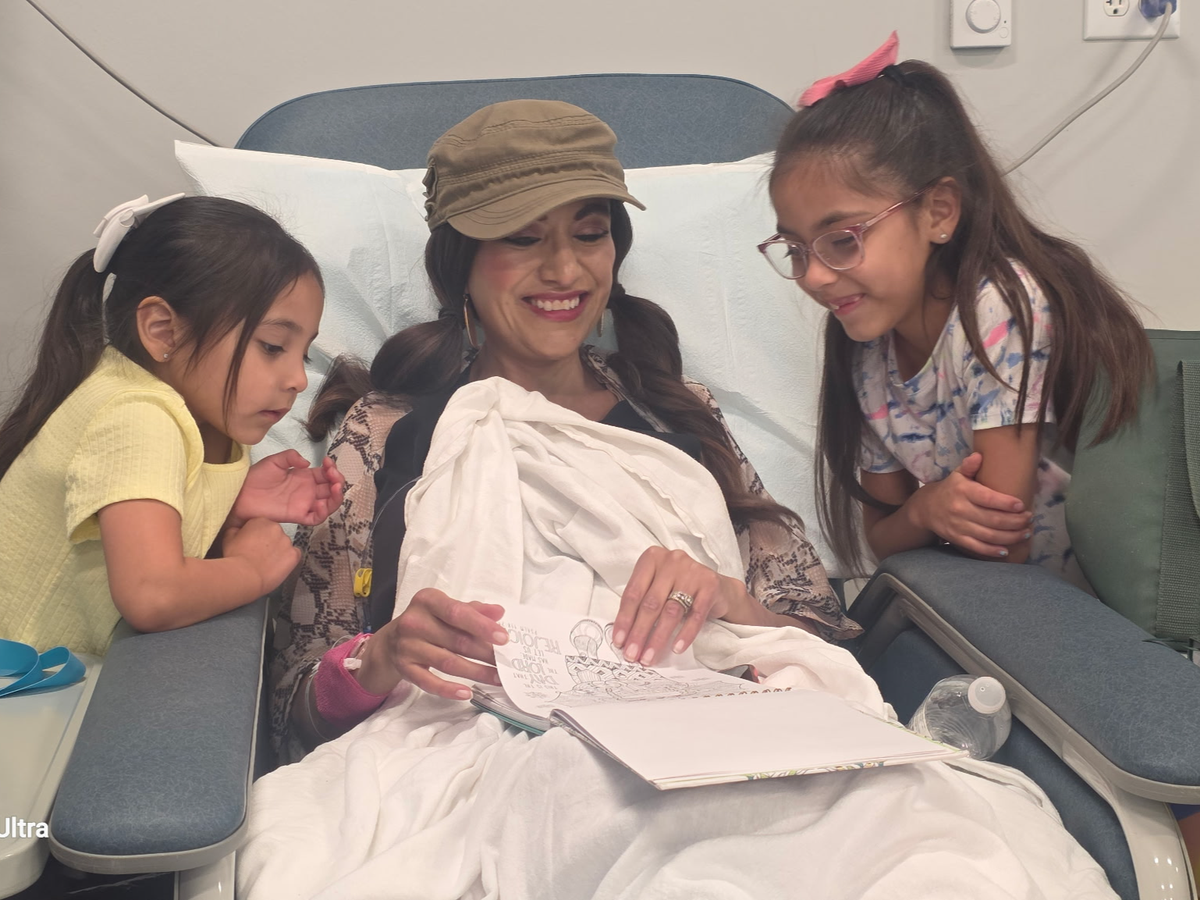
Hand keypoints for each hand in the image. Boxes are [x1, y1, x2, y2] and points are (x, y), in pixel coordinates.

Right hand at [221, 517, 300, 594]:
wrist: (244, 575)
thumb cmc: (235, 557)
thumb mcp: (228, 537)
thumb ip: (236, 530)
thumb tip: (239, 530)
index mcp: (261, 521)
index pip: (262, 525)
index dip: (257, 536)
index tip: (253, 544)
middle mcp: (276, 528)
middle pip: (275, 534)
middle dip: (269, 543)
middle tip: (260, 554)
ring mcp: (287, 541)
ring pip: (284, 545)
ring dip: (278, 551)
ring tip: (267, 563)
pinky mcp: (293, 555)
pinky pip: (294, 555)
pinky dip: (288, 560)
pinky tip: (278, 566)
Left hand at [230, 451, 345, 526]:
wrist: (241, 494)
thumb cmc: (256, 477)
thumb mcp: (274, 461)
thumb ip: (290, 456)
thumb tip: (308, 462)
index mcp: (304, 477)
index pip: (326, 474)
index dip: (331, 469)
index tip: (328, 462)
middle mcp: (307, 491)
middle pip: (331, 489)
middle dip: (337, 480)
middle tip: (333, 474)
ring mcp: (304, 504)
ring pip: (328, 504)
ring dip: (336, 496)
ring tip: (335, 487)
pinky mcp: (298, 516)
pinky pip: (316, 518)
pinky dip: (324, 513)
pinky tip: (322, 503)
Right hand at [356, 588, 508, 699]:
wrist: (391, 641)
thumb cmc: (428, 621)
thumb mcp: (446, 608)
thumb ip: (473, 610)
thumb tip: (499, 612)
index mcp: (428, 601)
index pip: (458, 613)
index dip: (482, 626)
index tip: (504, 638)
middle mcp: (414, 622)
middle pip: (456, 640)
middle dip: (485, 653)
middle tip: (507, 663)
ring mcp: (407, 646)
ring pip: (447, 662)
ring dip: (476, 672)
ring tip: (497, 678)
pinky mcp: (405, 668)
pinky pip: (429, 682)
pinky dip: (448, 689)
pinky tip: (467, 693)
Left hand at [611, 547, 760, 667]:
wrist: (717, 587)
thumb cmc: (679, 588)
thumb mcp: (657, 587)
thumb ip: (641, 603)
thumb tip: (624, 636)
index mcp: (652, 558)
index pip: (633, 592)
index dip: (624, 619)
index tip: (618, 642)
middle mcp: (671, 560)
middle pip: (651, 603)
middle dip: (639, 633)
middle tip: (632, 654)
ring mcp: (692, 571)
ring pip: (671, 611)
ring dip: (658, 638)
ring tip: (649, 657)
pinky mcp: (710, 585)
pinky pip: (695, 614)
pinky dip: (685, 634)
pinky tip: (677, 649)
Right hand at [914, 452, 1032, 557]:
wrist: (926, 508)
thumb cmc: (950, 489)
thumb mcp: (957, 475)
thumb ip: (968, 466)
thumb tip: (979, 456)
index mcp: (963, 491)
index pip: (987, 498)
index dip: (1006, 503)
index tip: (1021, 505)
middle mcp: (960, 509)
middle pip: (992, 519)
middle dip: (1015, 521)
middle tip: (1029, 519)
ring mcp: (959, 526)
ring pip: (988, 535)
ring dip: (1010, 536)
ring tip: (1025, 533)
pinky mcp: (957, 539)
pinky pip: (977, 548)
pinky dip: (992, 551)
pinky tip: (1006, 550)